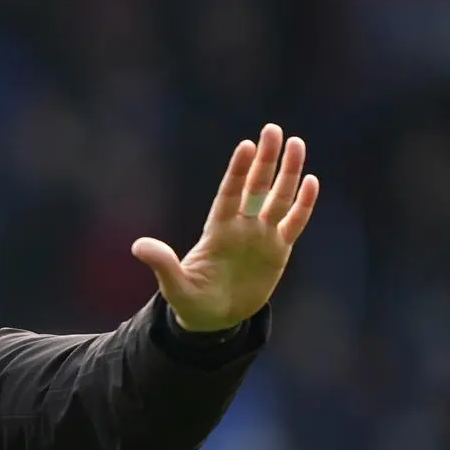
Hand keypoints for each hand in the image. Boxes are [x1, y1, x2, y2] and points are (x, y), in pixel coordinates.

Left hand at [132, 123, 319, 331]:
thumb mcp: (174, 285)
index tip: (245, 146)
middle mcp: (241, 227)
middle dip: (265, 160)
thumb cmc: (191, 301)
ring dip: (289, 173)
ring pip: (278, 198)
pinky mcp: (278, 251)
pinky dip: (303, 204)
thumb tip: (137, 246)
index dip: (237, 172)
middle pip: (256, 187)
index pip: (229, 195)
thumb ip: (162, 264)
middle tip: (272, 129)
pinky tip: (312, 181)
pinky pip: (294, 223)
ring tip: (296, 144)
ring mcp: (261, 237)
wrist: (213, 320)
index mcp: (217, 231)